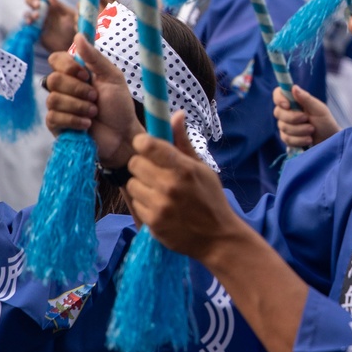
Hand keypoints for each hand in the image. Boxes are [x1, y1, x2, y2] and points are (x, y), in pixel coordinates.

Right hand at [26, 0, 76, 51]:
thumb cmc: (75, 29)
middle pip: (32, 3)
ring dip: (30, 13)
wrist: (75, 47)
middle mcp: (45, 13)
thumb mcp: (70, 15)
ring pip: (29, 14)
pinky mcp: (37, 33)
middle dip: (31, 1)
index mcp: (53, 6)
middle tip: (38, 5)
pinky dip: (27, 23)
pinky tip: (30, 23)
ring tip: (37, 16)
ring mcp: (40, 22)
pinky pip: (28, 26)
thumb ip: (61, 5)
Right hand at [46, 35, 139, 166]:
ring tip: (94, 113)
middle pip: (53, 79)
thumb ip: (94, 57)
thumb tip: (78, 35)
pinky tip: (87, 125)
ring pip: (53, 99)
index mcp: (75, 73)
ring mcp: (59, 107)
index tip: (86, 75)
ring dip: (78, 106)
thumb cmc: (119, 106)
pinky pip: (54, 117)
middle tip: (95, 98)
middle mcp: (64, 88)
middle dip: (78, 90)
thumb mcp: (112, 77)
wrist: (123, 136)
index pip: (55, 59)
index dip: (68, 66)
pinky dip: (74, 120)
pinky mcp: (57, 125)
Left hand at [126, 116, 242, 261]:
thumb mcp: (203, 169)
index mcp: (182, 168)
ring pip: (132, 184)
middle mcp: (169, 186)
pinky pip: (136, 204)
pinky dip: (145, 205)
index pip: (146, 144)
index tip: (148, 148)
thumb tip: (176, 113)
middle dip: (142, 166)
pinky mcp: (153, 223)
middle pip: (134, 163)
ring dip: (142, 186)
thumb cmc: (211, 200)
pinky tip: (161, 208)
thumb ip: (183, 142)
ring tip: (159, 193)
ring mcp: (160, 206)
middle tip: (155, 173)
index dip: (143, 144)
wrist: (218, 238)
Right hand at [273, 83, 339, 149]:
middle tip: (307, 119)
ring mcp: (286, 124)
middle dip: (293, 118)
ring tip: (312, 130)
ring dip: (300, 130)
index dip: (279, 99)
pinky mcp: (287, 137)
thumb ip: (306, 99)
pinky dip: (299, 140)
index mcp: (294, 100)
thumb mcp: (319, 109)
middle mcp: (287, 111)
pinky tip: (308, 139)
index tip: (288, 105)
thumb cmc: (325, 122)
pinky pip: (286, 139)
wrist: (329, 139)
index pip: (278, 94)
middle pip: (278, 112)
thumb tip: (294, 88)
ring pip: (283, 127)